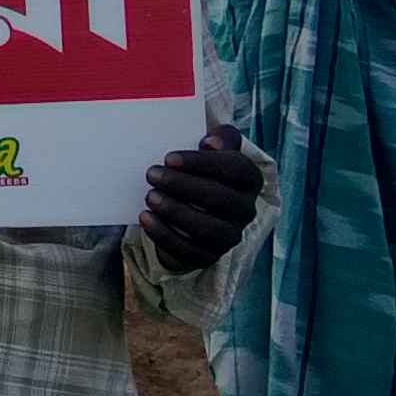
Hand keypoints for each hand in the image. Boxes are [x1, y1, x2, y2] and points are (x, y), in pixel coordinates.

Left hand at [140, 125, 262, 272]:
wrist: (188, 213)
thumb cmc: (200, 175)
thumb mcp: (210, 154)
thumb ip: (220, 139)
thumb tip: (212, 141)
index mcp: (249, 180)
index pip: (235, 169)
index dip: (203, 162)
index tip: (169, 157)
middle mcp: (245, 210)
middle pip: (221, 199)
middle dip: (183, 185)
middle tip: (152, 174)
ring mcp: (229, 236)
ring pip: (207, 228)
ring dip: (175, 211)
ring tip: (149, 196)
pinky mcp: (208, 256)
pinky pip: (188, 250)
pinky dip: (164, 234)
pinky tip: (145, 217)